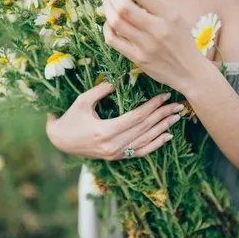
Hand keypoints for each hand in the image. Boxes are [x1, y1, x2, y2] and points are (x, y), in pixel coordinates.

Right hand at [46, 83, 182, 159]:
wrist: (60, 141)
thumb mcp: (83, 101)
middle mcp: (113, 145)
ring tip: (176, 118)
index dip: (152, 106)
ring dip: (163, 129)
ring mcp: (115, 154)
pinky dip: (155, 145)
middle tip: (178, 105)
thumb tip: (121, 80)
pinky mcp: (116, 157)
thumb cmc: (70, 119)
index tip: (164, 96)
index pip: (136, 117)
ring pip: (145, 141)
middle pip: (144, 129)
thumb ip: (102, 90)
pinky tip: (167, 137)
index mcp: (105, 131)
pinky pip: (139, 152)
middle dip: (162, 116)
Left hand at [101, 0, 206, 93]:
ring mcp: (146, 46)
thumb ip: (155, 4)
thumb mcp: (177, 17)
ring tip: (107, 2)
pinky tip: (110, 23)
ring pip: (115, 23)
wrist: (190, 72)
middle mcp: (157, 29)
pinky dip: (107, 29)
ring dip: (106, 9)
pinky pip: (114, 41)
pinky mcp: (138, 59)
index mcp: (169, 14)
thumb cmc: (183, 41)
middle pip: (123, 7)